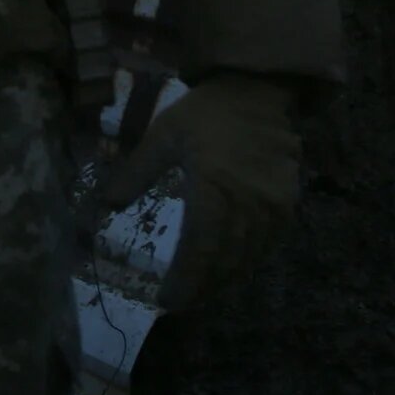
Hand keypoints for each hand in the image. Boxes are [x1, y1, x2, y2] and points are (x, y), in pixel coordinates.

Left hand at [92, 72, 303, 310]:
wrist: (258, 91)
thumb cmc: (205, 113)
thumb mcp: (162, 135)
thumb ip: (136, 173)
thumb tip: (107, 205)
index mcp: (213, 190)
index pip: (199, 252)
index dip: (184, 282)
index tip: (166, 302)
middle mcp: (247, 207)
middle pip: (224, 263)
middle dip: (202, 288)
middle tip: (181, 303)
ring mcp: (272, 208)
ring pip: (247, 260)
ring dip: (224, 280)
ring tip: (201, 292)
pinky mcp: (288, 205)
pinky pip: (267, 246)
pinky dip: (246, 262)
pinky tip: (230, 267)